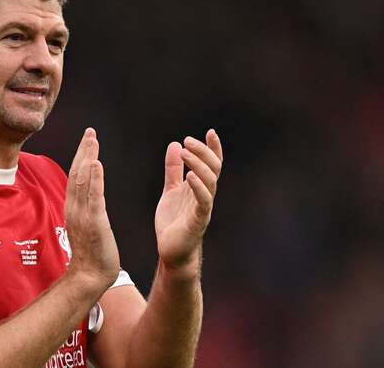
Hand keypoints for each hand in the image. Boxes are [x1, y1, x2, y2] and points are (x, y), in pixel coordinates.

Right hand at [63, 128, 119, 290]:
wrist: (90, 277)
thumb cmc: (92, 254)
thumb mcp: (86, 226)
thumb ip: (86, 210)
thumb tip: (89, 197)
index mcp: (74, 207)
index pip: (76, 176)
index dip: (82, 156)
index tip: (88, 138)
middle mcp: (75, 208)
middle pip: (77, 173)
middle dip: (84, 150)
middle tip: (90, 131)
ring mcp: (83, 215)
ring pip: (83, 181)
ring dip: (88, 158)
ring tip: (93, 140)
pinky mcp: (94, 223)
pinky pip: (93, 197)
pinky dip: (94, 179)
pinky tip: (96, 164)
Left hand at [154, 129, 223, 275]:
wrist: (171, 251)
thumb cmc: (173, 222)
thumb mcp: (170, 190)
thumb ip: (173, 170)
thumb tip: (175, 144)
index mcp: (199, 188)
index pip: (212, 165)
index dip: (213, 148)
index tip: (210, 132)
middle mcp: (205, 195)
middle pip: (214, 169)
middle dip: (204, 152)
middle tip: (189, 140)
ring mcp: (203, 208)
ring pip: (210, 182)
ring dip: (198, 164)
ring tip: (185, 152)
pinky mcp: (198, 221)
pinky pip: (203, 201)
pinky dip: (198, 187)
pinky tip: (189, 176)